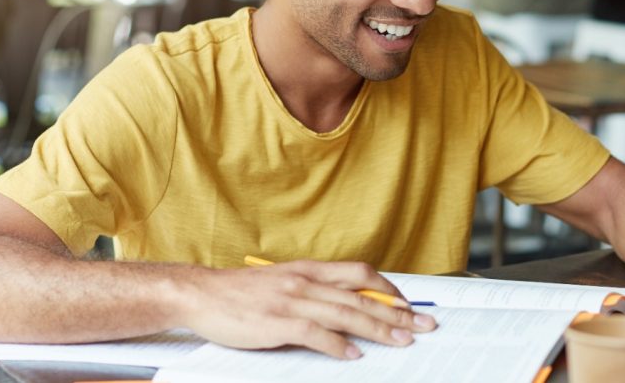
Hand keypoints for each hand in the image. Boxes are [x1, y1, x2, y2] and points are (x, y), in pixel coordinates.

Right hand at [178, 260, 436, 358]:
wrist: (202, 293)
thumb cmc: (241, 293)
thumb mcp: (283, 281)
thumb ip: (313, 289)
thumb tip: (346, 304)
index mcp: (309, 269)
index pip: (360, 274)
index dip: (389, 289)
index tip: (409, 303)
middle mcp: (306, 281)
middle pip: (362, 296)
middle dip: (398, 312)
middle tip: (423, 324)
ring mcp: (293, 300)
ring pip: (347, 314)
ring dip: (379, 329)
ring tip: (402, 340)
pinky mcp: (279, 321)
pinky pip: (317, 334)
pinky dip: (338, 345)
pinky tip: (354, 354)